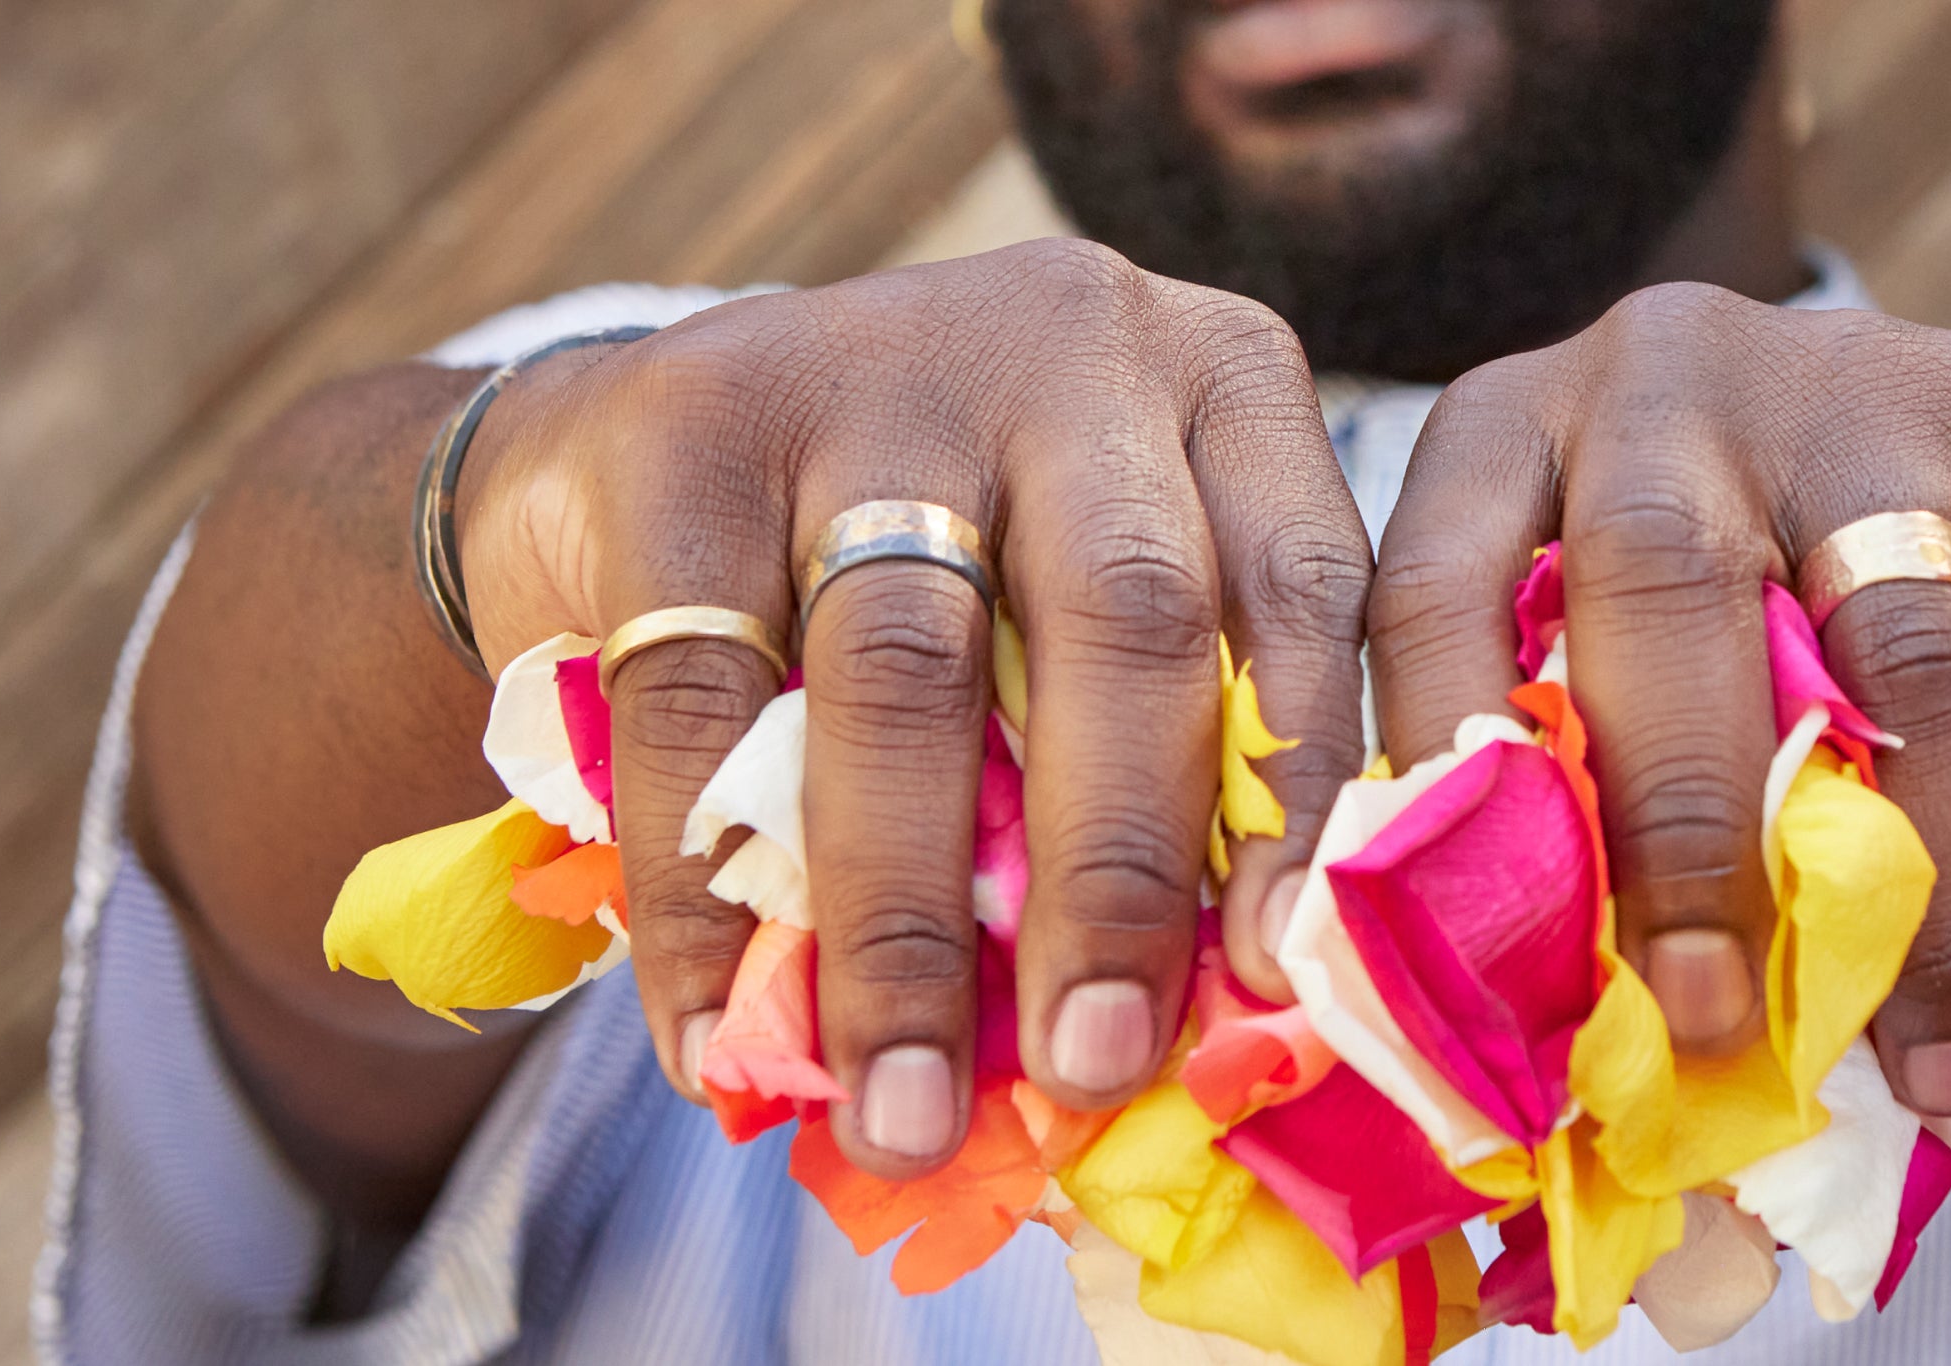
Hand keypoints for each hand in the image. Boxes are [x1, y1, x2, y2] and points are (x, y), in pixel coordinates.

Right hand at [453, 240, 1370, 1176]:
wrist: (649, 441)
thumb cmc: (919, 566)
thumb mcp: (1068, 606)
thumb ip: (1141, 749)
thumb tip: (1179, 1026)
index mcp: (1211, 379)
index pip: (1301, 592)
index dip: (1300, 792)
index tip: (1275, 978)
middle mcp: (1066, 340)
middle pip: (1127, 618)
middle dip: (1113, 872)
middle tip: (1092, 1069)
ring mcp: (871, 362)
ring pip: (913, 666)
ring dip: (905, 918)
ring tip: (904, 1107)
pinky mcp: (689, 423)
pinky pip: (706, 693)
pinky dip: (706, 887)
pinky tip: (711, 1029)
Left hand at [1365, 281, 1950, 1115]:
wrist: (1886, 417)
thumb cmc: (1684, 563)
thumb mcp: (1575, 609)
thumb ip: (1538, 737)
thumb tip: (1519, 989)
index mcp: (1502, 435)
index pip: (1425, 592)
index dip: (1436, 765)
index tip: (1456, 942)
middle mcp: (1652, 385)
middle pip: (1651, 585)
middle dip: (1679, 826)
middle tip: (1706, 1014)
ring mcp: (1837, 398)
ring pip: (1884, 643)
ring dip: (1916, 869)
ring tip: (1929, 1056)